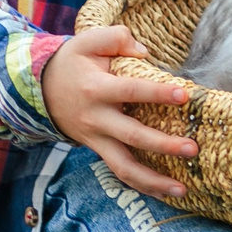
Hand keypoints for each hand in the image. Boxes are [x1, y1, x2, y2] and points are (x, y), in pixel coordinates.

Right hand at [43, 24, 200, 200]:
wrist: (38, 90)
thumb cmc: (71, 62)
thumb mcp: (87, 41)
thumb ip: (116, 38)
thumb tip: (145, 53)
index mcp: (97, 89)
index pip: (131, 91)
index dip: (157, 93)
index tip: (184, 95)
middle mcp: (97, 119)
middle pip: (132, 137)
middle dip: (163, 145)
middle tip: (193, 148)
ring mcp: (96, 139)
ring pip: (124, 167)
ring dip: (154, 181)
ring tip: (183, 189)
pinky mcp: (98, 150)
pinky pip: (120, 172)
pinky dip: (143, 186)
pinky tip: (166, 193)